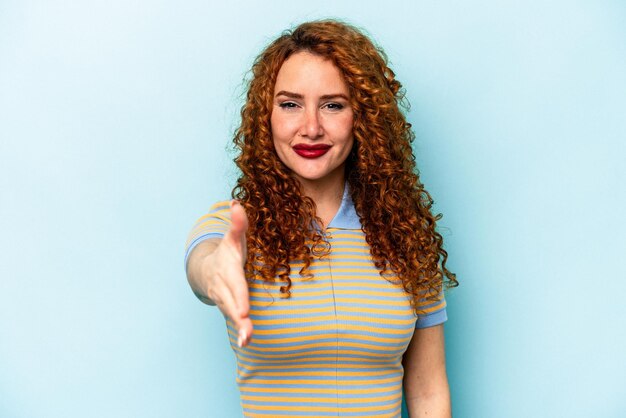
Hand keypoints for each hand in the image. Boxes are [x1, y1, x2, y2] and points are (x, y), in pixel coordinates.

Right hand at [201, 200, 252, 346]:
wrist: (207, 268)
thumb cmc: (226, 252)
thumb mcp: (232, 238)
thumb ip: (238, 224)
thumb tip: (237, 204)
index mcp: (228, 270)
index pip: (235, 284)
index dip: (239, 296)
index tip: (244, 309)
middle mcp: (224, 287)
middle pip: (232, 303)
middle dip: (239, 318)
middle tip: (247, 332)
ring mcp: (224, 298)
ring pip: (231, 314)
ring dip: (240, 329)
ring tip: (247, 341)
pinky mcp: (228, 307)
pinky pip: (234, 320)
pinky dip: (240, 332)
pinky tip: (247, 343)